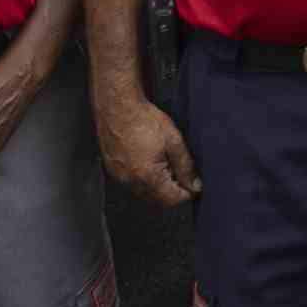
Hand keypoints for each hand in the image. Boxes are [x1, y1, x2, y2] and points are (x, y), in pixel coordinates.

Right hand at [97, 89, 194, 209]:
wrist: (117, 106)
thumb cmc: (144, 119)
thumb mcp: (174, 141)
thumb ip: (186, 167)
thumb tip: (195, 186)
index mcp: (148, 177)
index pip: (172, 200)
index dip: (186, 193)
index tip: (194, 184)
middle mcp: (130, 182)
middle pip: (157, 200)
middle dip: (172, 192)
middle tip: (181, 173)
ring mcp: (119, 177)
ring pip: (143, 193)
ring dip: (157, 187)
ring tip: (164, 164)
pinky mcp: (112, 169)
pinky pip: (131, 184)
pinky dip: (142, 179)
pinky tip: (148, 162)